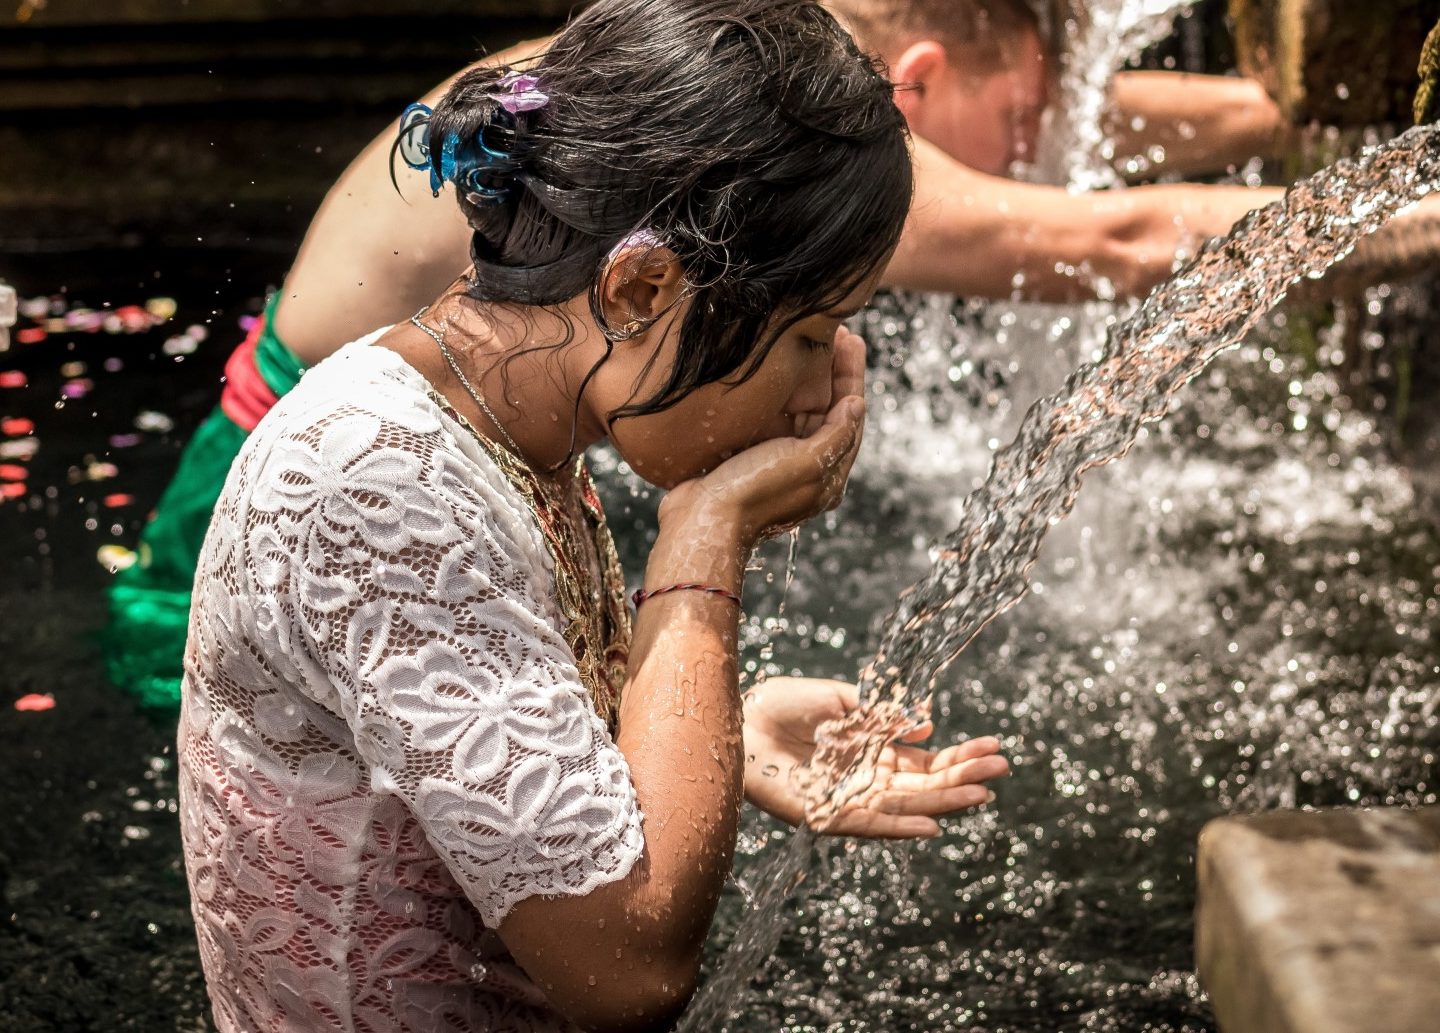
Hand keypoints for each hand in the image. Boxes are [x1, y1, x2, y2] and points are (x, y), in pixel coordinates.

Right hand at [661, 326, 866, 549]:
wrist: (701, 521)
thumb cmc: (753, 492)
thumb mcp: (805, 462)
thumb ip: (836, 434)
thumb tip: (857, 405)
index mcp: (827, 476)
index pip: (850, 418)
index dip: (852, 377)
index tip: (853, 341)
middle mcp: (807, 469)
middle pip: (830, 412)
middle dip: (834, 373)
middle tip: (837, 334)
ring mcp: (778, 463)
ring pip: (803, 412)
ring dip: (809, 379)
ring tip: (812, 343)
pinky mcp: (751, 457)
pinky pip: (775, 419)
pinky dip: (782, 393)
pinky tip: (778, 370)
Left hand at [742, 677, 1008, 838]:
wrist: (739, 718)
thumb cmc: (784, 703)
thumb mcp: (841, 699)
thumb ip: (882, 715)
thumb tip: (928, 723)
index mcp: (873, 748)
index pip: (927, 758)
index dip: (960, 755)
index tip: (993, 747)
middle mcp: (867, 776)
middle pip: (925, 783)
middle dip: (963, 776)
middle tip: (1001, 768)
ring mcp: (850, 796)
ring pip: (906, 805)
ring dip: (943, 802)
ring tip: (980, 795)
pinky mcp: (826, 813)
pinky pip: (869, 824)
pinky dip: (899, 828)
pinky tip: (930, 828)